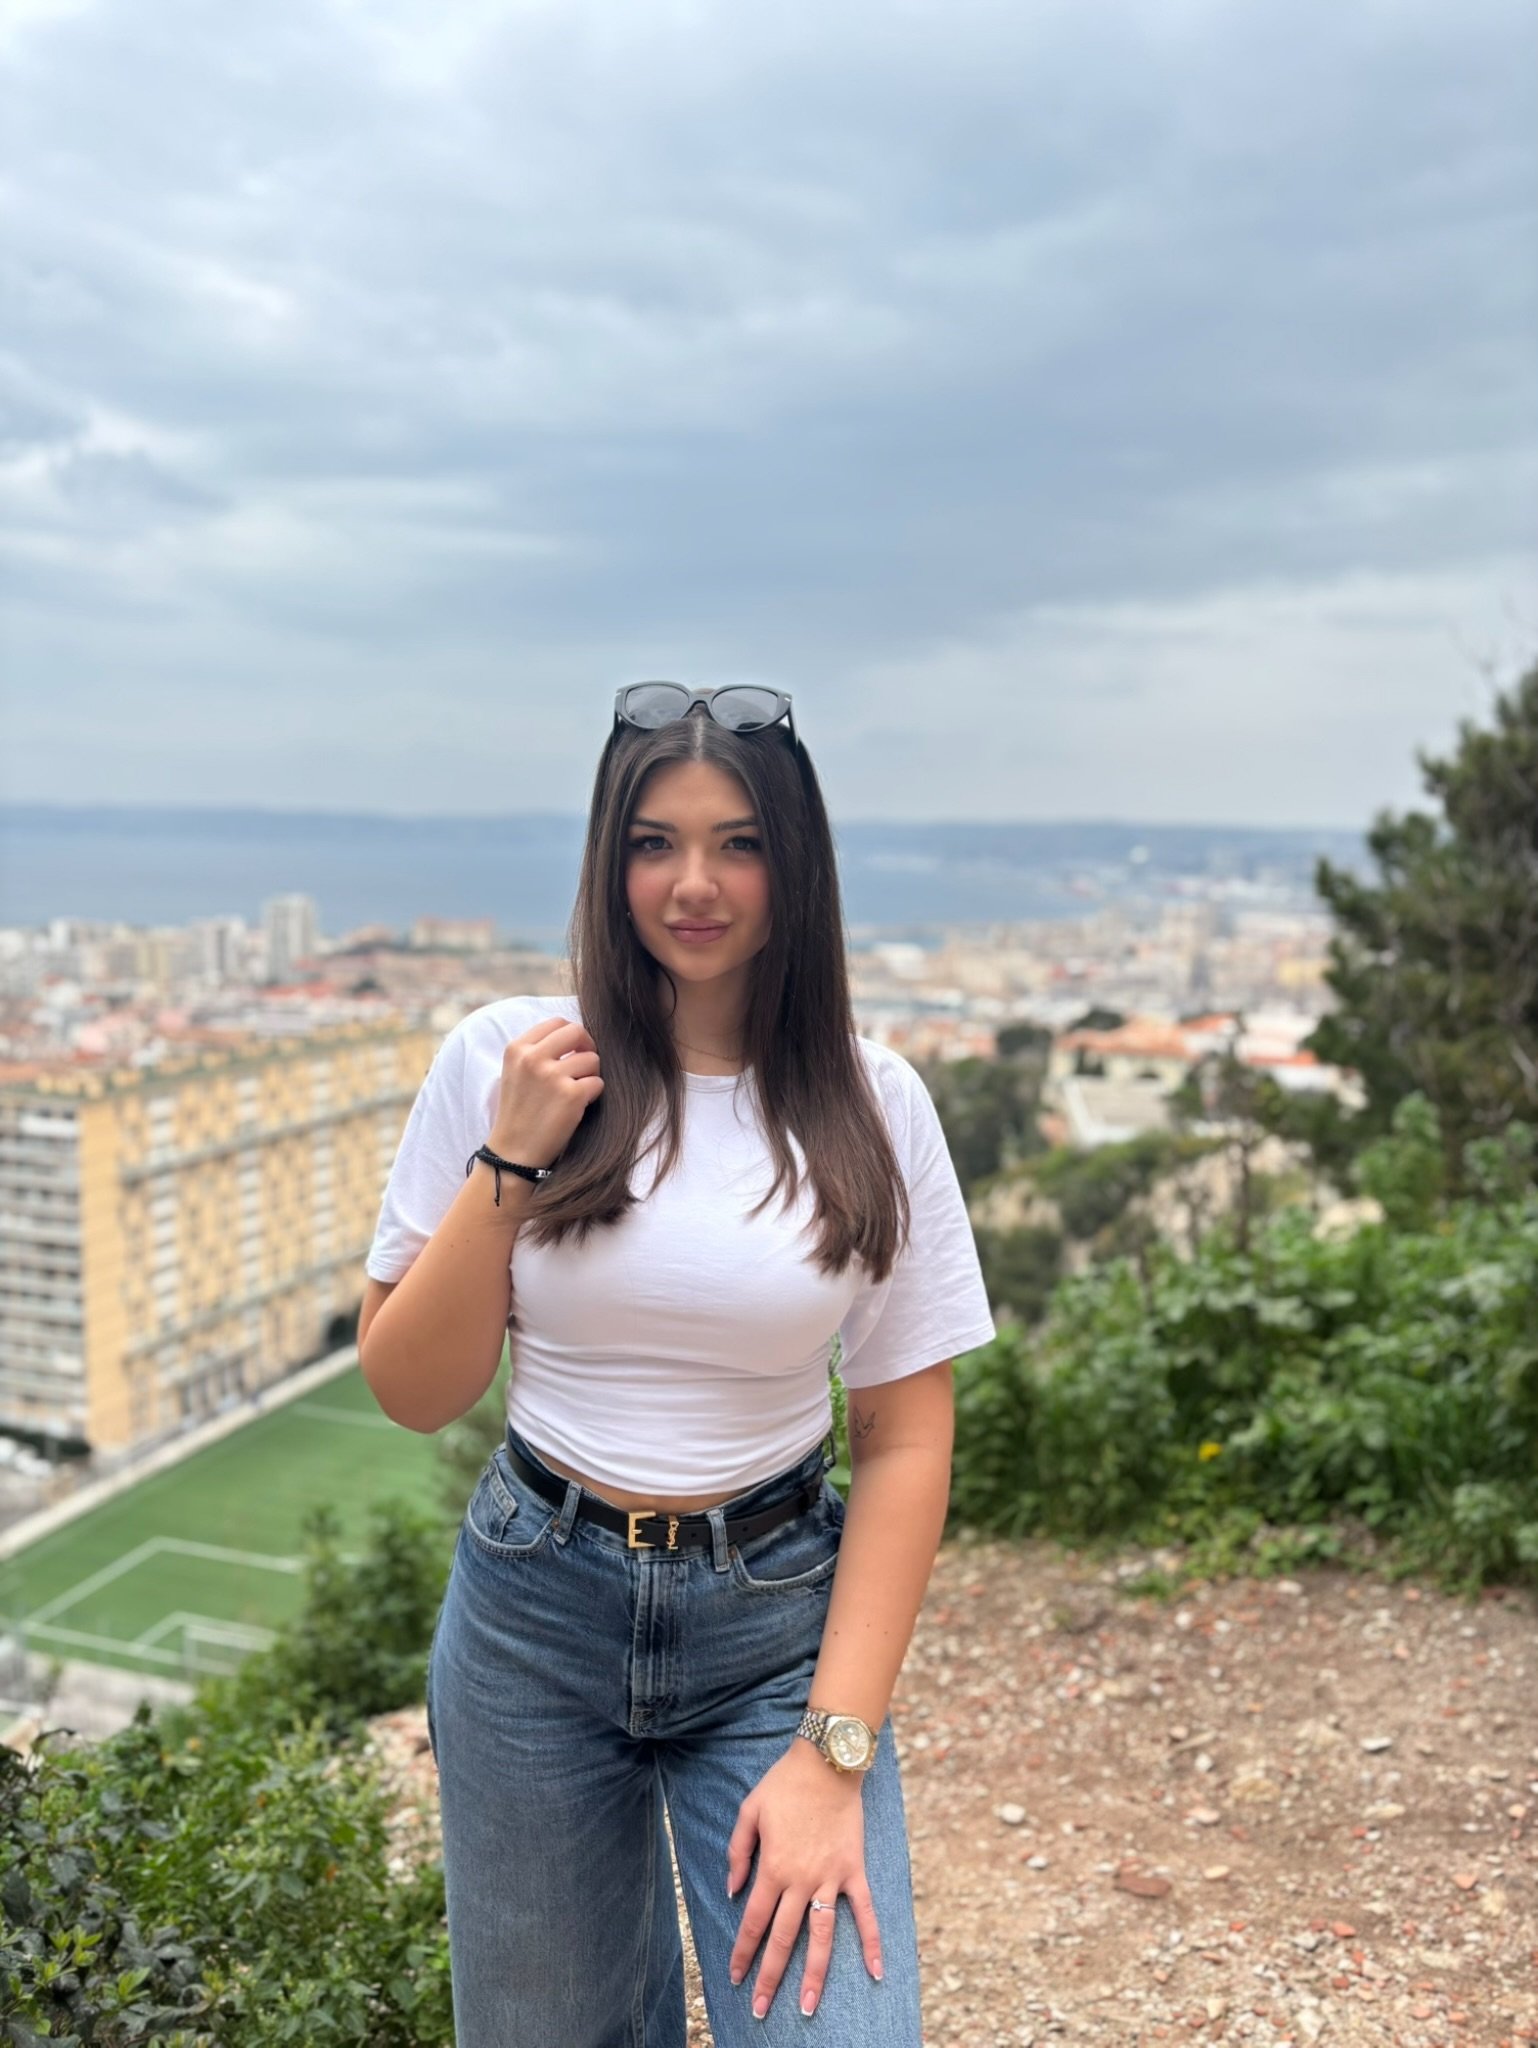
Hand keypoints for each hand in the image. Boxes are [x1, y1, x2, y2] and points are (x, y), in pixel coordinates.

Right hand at [488, 1017, 602, 1165]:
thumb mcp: (516, 1072)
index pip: (556, 1022)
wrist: (513, 1153)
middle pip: (576, 1031)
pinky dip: (593, 1095)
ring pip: (592, 1059)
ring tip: (576, 1092)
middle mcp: (532, 1058)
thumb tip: (575, 1035)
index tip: (573, 1051)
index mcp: (517, 1049)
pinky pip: (598, 1083)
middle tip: (585, 1066)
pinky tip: (579, 1107)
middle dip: (587, 1047)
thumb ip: (538, 1051)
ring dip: (590, 1075)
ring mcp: (552, 1076)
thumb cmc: (519, 1113)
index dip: (571, 1036)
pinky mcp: (571, 1095)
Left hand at [725, 1741, 882, 2018]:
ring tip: (808, 2008)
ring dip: (814, 1975)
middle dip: (770, 1977)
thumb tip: (733, 1890)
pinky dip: (872, 1942)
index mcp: (773, 1868)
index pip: (753, 1922)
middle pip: (783, 1939)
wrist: (827, 1762)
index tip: (735, 1977)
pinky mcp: (854, 1871)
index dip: (743, 1952)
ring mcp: (831, 1879)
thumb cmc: (784, 1784)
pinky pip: (865, 1912)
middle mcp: (801, 1880)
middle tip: (760, 2010)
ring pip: (821, 1936)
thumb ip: (737, 1852)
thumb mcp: (749, 1811)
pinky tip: (875, 1972)